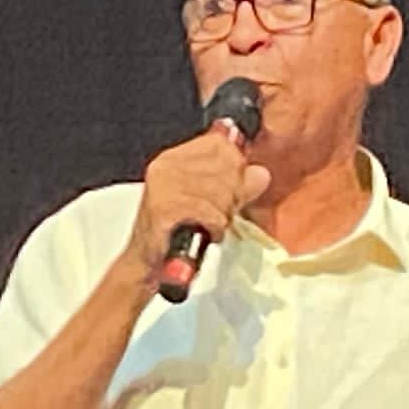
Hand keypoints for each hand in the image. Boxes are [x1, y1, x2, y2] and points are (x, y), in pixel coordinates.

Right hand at [132, 121, 267, 274]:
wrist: (149, 264)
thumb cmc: (176, 233)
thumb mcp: (212, 203)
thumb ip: (237, 185)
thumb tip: (260, 173)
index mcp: (174, 158)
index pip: (220, 143)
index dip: (235, 167)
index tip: (231, 189)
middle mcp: (166, 166)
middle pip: (226, 165)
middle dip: (232, 195)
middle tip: (219, 212)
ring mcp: (163, 186)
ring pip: (221, 191)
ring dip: (223, 215)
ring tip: (211, 224)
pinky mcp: (164, 208)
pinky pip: (210, 212)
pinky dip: (215, 227)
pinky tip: (207, 233)